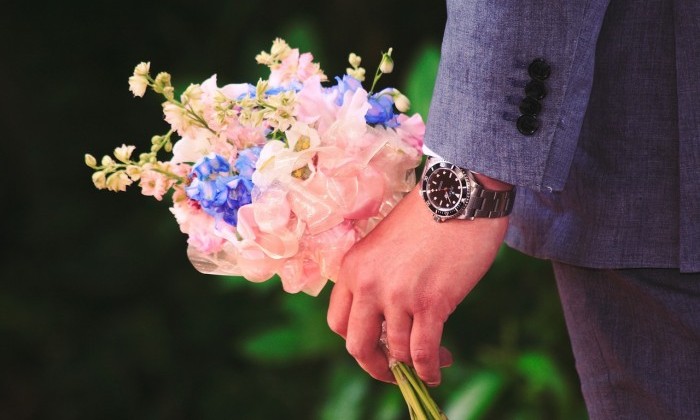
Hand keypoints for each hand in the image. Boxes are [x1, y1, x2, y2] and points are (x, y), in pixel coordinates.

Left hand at [327, 184, 508, 384]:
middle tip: (394, 371)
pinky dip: (430, 370)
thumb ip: (377, 278)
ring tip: (436, 359)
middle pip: (357, 345)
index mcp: (352, 267)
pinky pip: (423, 352)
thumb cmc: (427, 217)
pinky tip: (439, 370)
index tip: (375, 346)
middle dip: (376, 366)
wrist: (459, 194)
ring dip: (414, 365)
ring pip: (396, 352)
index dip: (356, 341)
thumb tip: (387, 321)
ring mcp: (397, 295)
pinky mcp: (430, 302)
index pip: (337, 322)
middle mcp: (368, 283)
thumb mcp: (384, 245)